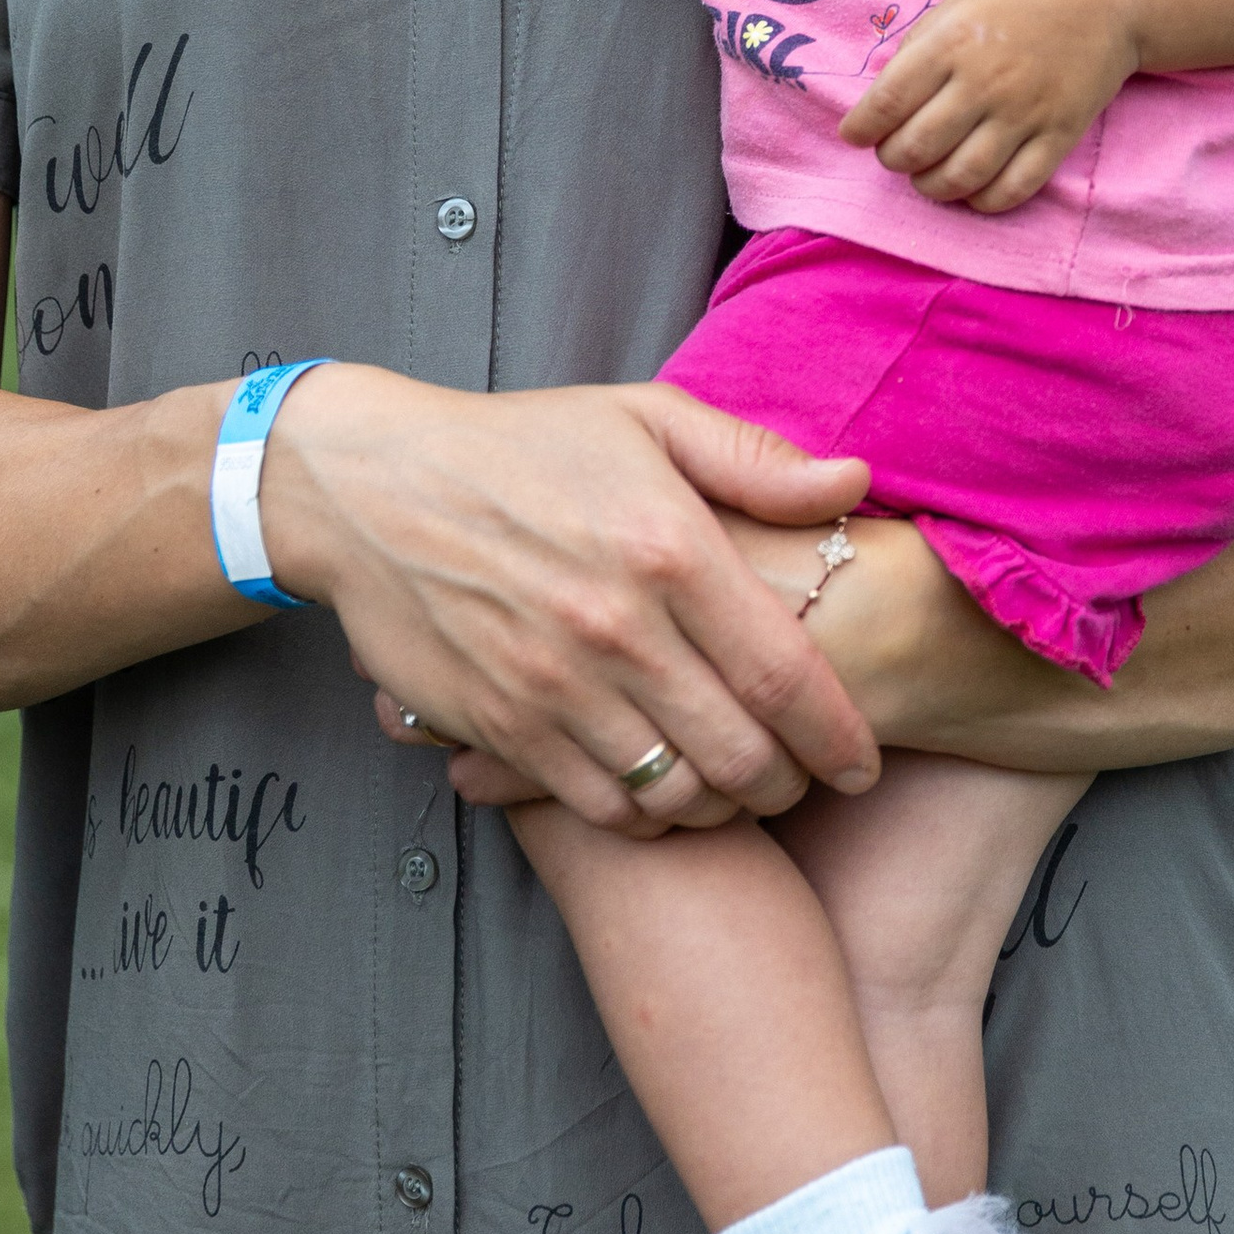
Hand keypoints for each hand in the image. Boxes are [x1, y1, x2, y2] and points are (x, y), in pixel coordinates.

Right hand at [259, 368, 878, 832]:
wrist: (370, 487)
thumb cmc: (520, 445)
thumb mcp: (643, 417)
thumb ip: (754, 461)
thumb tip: (855, 484)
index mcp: (668, 547)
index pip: (786, 674)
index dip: (840, 737)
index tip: (863, 764)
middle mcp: (618, 627)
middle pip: (742, 754)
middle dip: (791, 785)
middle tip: (805, 781)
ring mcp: (555, 685)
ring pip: (676, 794)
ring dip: (724, 808)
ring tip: (738, 790)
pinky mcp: (502, 726)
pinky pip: (601, 805)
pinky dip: (647, 817)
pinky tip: (661, 793)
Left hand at [837, 0, 1135, 211]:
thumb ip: (923, 44)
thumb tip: (886, 91)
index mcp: (952, 43)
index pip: (887, 103)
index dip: (861, 128)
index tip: (854, 134)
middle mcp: (984, 83)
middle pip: (917, 148)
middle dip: (893, 159)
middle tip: (894, 152)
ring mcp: (1024, 114)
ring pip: (960, 178)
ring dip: (931, 186)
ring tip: (928, 175)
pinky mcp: (1059, 135)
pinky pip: (1013, 189)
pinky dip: (983, 200)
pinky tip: (972, 189)